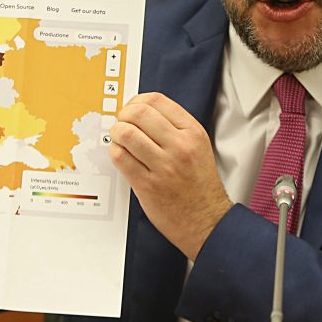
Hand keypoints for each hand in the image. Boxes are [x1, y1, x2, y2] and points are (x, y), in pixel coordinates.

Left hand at [108, 92, 231, 259]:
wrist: (207, 220)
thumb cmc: (200, 185)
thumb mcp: (198, 146)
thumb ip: (175, 127)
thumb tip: (141, 111)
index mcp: (193, 133)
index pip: (156, 100)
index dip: (136, 101)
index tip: (132, 109)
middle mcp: (180, 146)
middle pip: (138, 113)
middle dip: (123, 115)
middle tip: (122, 123)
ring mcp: (163, 166)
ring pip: (126, 133)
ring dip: (116, 133)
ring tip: (120, 140)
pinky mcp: (147, 185)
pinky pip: (120, 158)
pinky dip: (115, 152)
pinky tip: (122, 155)